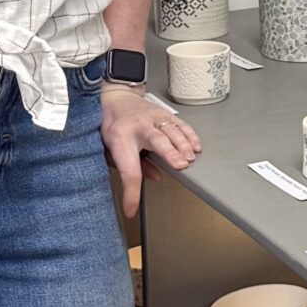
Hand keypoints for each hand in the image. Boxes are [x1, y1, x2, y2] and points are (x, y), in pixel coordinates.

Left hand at [100, 85, 199, 218]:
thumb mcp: (110, 148)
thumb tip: (154, 177)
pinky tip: (196, 146)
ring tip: (191, 159)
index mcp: (119, 139)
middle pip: (157, 141)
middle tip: (180, 166)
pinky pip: (180, 124)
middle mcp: (138, 126)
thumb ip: (130, 165)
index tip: (132, 209)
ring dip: (184, 145)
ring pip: (172, 131)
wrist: (116, 97)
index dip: (131, 192)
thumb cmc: (111, 125)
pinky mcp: (164, 113)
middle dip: (170, 153)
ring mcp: (153, 118)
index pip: (128, 169)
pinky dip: (190, 135)